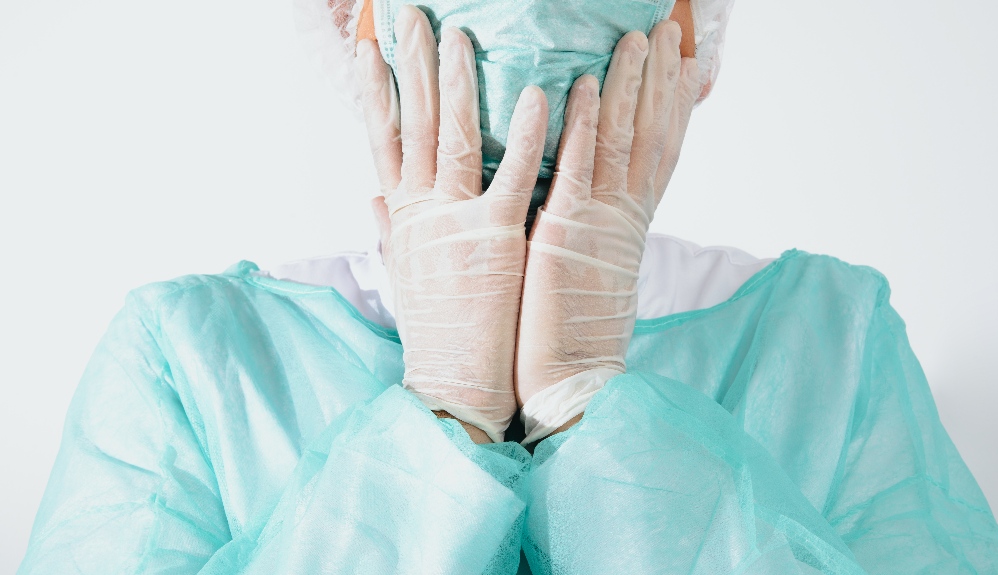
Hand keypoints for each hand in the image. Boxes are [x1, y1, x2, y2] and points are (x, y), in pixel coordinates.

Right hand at [357, 6, 547, 442]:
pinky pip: (514, 174)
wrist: (454, 385)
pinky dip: (526, 133)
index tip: (370, 48)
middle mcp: (422, 211)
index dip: (375, 91)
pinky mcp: (498, 238)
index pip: (383, 140)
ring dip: (459, 82)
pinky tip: (538, 91)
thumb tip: (371, 193)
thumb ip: (388, 227)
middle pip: (413, 123)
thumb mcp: (404, 274)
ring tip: (460, 34)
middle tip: (411, 17)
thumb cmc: (437, 332)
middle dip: (412, 65)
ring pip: (454, 136)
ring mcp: (457, 222)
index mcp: (403, 217)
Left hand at [515, 21, 701, 442]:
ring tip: (636, 39)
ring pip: (621, 141)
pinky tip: (587, 85)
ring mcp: (599, 223)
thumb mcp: (585, 269)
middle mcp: (622, 217)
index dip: (672, 105)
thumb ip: (586, 229)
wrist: (570, 385)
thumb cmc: (570, 334)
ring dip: (629, 85)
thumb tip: (579, 202)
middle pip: (649, 134)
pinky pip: (579, 169)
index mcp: (626, 225)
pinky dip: (586, 126)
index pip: (656, 152)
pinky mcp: (567, 235)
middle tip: (665, 32)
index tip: (682, 65)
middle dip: (658, 79)